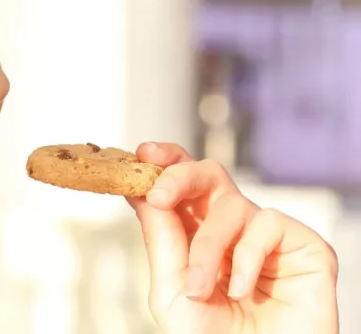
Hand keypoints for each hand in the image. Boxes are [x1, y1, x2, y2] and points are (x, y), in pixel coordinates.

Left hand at [127, 142, 338, 333]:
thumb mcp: (173, 291)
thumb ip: (162, 241)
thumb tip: (140, 192)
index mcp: (196, 235)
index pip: (181, 185)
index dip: (164, 162)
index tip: (141, 153)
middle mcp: (233, 229)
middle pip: (209, 174)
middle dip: (180, 175)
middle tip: (159, 194)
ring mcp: (269, 236)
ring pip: (232, 204)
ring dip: (207, 246)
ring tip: (200, 288)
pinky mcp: (305, 245)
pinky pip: (269, 224)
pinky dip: (247, 257)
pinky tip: (242, 290)